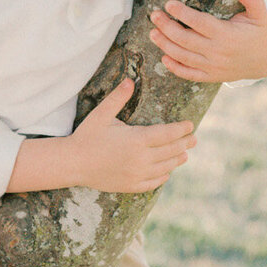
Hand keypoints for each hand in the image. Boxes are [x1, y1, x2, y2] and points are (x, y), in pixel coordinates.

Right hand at [67, 78, 195, 193]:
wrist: (72, 164)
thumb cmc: (87, 136)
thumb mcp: (102, 114)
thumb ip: (118, 98)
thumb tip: (130, 80)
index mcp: (136, 139)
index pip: (167, 134)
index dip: (181, 129)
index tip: (190, 125)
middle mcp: (140, 159)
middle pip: (171, 151)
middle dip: (184, 143)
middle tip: (194, 139)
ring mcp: (137, 174)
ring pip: (165, 167)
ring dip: (177, 160)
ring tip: (185, 154)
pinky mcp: (130, 186)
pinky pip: (153, 183)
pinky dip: (163, 177)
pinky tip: (166, 172)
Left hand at [148, 0, 266, 82]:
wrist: (266, 60)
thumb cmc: (260, 33)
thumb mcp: (261, 15)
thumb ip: (253, 0)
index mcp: (227, 35)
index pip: (200, 23)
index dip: (183, 13)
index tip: (169, 4)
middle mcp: (218, 52)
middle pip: (186, 39)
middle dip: (167, 27)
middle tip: (154, 15)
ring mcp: (213, 67)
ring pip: (183, 57)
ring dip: (165, 45)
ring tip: (153, 33)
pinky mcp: (211, 76)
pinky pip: (189, 74)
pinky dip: (175, 68)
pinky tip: (164, 57)